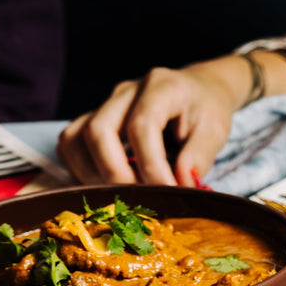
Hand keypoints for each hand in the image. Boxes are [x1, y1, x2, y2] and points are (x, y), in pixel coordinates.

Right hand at [56, 61, 240, 186]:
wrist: (198, 89)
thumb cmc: (206, 110)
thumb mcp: (215, 130)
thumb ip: (199, 156)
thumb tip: (181, 185)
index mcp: (161, 87)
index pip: (142, 126)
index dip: (151, 164)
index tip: (168, 191)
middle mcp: (125, 91)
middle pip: (99, 130)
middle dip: (116, 173)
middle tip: (141, 199)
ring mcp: (105, 104)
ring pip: (75, 138)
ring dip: (94, 174)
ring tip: (125, 194)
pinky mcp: (92, 118)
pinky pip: (71, 145)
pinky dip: (83, 170)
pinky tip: (110, 185)